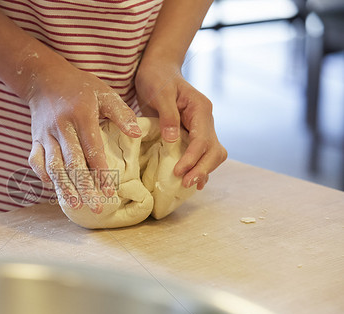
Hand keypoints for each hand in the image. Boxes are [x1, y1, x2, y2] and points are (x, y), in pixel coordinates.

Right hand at [27, 62, 141, 211]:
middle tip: (96, 207)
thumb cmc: (80, 87)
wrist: (44, 78)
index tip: (110, 191)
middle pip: (72, 162)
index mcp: (80, 115)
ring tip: (74, 204)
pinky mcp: (35, 139)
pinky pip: (36, 161)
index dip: (101, 171)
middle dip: (84, 186)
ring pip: (53, 165)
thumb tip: (136, 133)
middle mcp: (61, 127)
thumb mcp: (104, 92)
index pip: (92, 148)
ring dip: (63, 186)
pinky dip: (43, 175)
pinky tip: (53, 188)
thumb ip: (121, 113)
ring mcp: (45, 134)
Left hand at [135, 61, 226, 189]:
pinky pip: (201, 154)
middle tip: (186, 183)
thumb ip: (168, 115)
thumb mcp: (160, 93)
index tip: (179, 171)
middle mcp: (205, 120)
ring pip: (212, 154)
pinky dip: (198, 167)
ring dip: (202, 170)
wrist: (157, 70)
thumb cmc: (157, 78)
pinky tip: (191, 181)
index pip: (202, 140)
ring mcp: (201, 128)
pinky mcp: (192, 134)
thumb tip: (173, 139)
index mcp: (201, 109)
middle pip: (214, 150)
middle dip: (202, 168)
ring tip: (188, 185)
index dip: (192, 158)